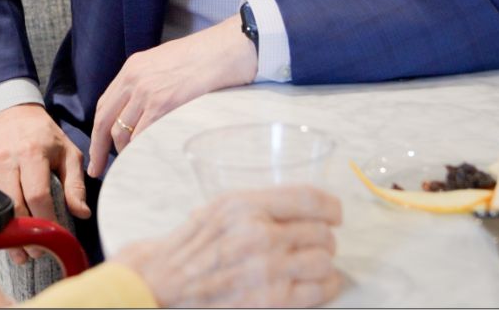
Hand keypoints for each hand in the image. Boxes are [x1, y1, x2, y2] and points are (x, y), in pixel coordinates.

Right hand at [0, 104, 90, 255]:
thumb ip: (75, 184)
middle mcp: (6, 159)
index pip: (37, 196)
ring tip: (22, 250)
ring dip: (10, 233)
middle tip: (37, 251)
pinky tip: (8, 230)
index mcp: (32, 152)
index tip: (55, 236)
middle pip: (14, 207)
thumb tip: (82, 213)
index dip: (46, 220)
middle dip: (26, 234)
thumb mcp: (67, 153)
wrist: (10, 113)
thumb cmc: (44, 135)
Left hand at [89, 15, 257, 178]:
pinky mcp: (163, 104)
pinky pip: (142, 136)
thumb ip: (146, 83)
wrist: (226, 49)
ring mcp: (147, 92)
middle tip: (98, 169)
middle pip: (104, 121)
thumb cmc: (203, 58)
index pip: (104, 106)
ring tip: (132, 163)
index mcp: (132, 68)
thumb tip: (139, 113)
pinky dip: (140, 150)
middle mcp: (134, 79)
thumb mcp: (164, 63)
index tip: (96, 150)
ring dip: (124, 152)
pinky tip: (144, 159)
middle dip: (98, 149)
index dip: (98, 131)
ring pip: (122, 132)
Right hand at [111, 187, 343, 307]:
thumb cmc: (192, 244)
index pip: (309, 198)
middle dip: (324, 238)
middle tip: (316, 243)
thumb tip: (305, 205)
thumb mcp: (220, 207)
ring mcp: (266, 270)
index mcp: (246, 205)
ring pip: (325, 259)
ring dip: (324, 262)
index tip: (334, 214)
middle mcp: (258, 235)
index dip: (331, 206)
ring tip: (313, 263)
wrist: (164, 282)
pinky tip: (317, 283)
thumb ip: (260, 203)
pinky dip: (325, 286)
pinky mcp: (270, 300)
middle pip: (321, 231)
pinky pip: (319, 289)